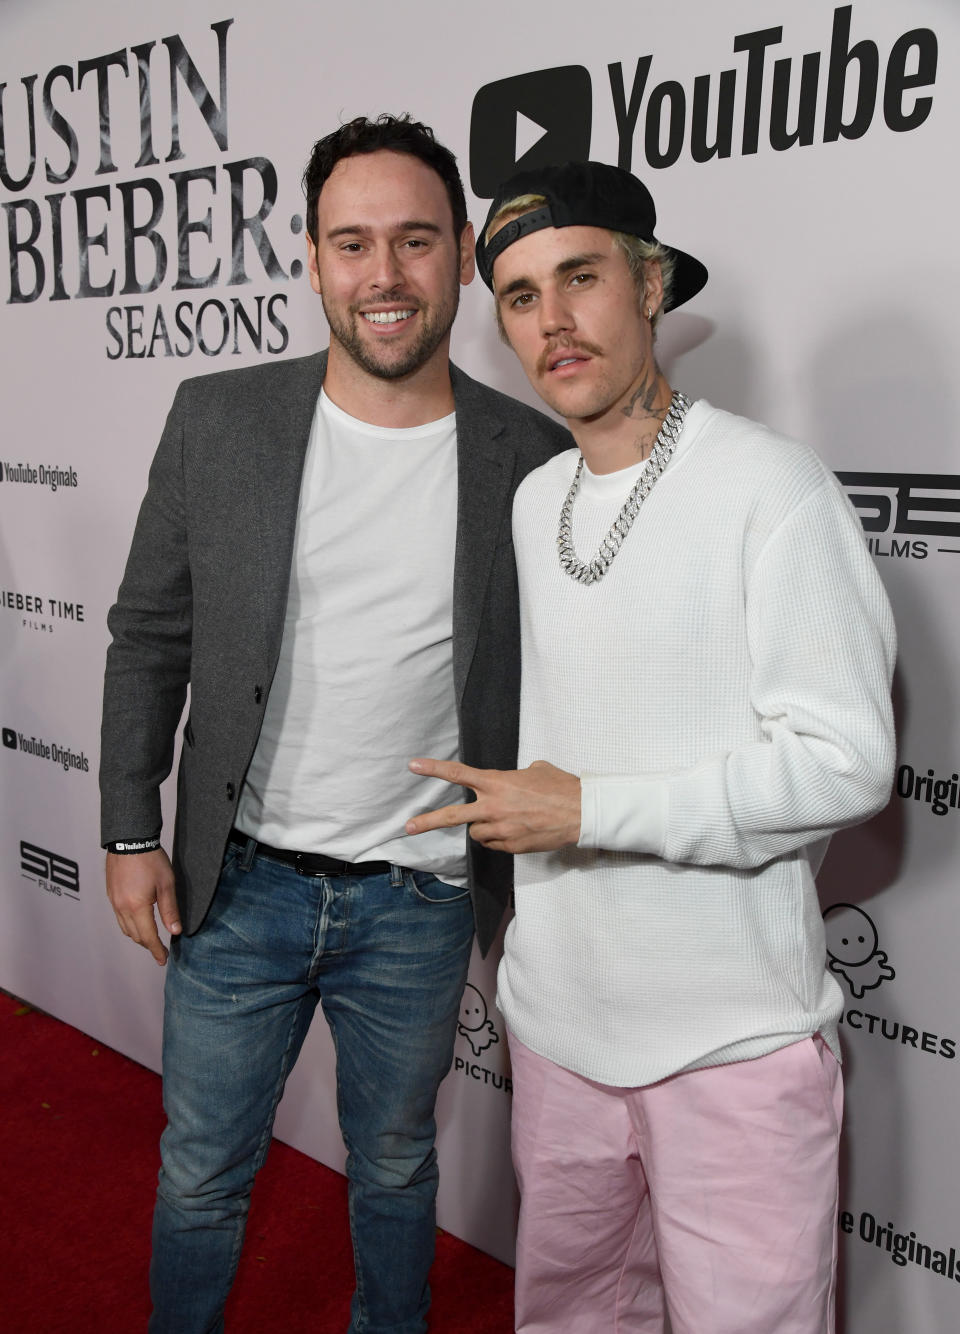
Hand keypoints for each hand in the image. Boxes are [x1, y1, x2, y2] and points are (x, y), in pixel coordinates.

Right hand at [105, 848, 180, 964]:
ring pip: (125, 928)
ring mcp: (114, 902)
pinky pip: (119, 918)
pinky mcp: (111, 895)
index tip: (163, 959)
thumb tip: (175, 931)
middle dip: (149, 945)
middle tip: (161, 949)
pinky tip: (138, 921)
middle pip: (135, 935)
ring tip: (151, 938)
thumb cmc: (150, 859)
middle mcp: (122, 908)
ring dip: (138, 936)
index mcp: (137, 907)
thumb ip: (170, 910)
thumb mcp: (167, 884)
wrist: (129, 840)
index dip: (157, 950)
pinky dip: (129, 925)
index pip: (148, 936)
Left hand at [406, 758, 580, 852]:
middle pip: (453, 816)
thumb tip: (516, 780)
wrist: (581, 812)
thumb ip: (516, 776)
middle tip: (408, 827)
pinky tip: (515, 831)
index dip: (433, 769)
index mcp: (497, 783)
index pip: (458, 773)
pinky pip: (493, 844)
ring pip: (476, 833)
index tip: (414, 766)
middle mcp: (494, 807)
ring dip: (483, 827)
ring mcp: (502, 829)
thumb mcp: (535, 770)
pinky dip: (498, 838)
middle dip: (428, 822)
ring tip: (504, 820)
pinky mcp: (511, 846)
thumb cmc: (561, 787)